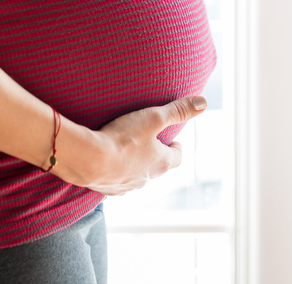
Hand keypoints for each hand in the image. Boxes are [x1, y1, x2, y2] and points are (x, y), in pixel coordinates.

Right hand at [53, 95, 207, 195]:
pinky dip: (115, 173)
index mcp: (161, 163)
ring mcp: (127, 186)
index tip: (173, 140)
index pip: (177, 158)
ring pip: (136, 176)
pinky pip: (116, 183)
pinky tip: (107, 164)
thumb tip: (202, 102)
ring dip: (135, 165)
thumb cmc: (123, 138)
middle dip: (155, 155)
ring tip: (127, 151)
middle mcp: (147, 179)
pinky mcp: (107, 189)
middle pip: (157, 168)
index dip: (176, 148)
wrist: (89, 160)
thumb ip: (177, 110)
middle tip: (149, 142)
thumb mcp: (153, 118)